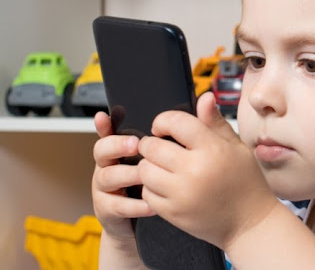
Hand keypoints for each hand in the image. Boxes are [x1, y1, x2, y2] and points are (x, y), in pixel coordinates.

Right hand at [91, 111, 155, 241]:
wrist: (136, 223)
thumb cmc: (152, 185)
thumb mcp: (156, 162)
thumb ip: (165, 142)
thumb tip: (190, 114)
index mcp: (118, 150)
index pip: (108, 133)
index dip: (103, 125)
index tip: (104, 116)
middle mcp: (107, 165)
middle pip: (101, 150)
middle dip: (117, 145)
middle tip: (136, 144)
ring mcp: (103, 187)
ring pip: (108, 176)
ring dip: (127, 175)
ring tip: (145, 175)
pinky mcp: (106, 209)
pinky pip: (116, 205)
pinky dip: (134, 205)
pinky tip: (150, 204)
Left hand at [138, 92, 278, 248]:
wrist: (250, 223)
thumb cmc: (246, 182)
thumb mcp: (237, 147)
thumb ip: (215, 123)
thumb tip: (205, 97)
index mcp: (213, 149)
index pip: (175, 122)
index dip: (163, 120)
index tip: (163, 127)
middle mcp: (195, 170)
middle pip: (152, 146)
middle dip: (152, 143)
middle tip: (160, 147)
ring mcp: (182, 194)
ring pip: (144, 169)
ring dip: (150, 165)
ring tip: (163, 167)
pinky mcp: (173, 213)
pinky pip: (147, 193)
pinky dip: (152, 188)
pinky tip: (166, 186)